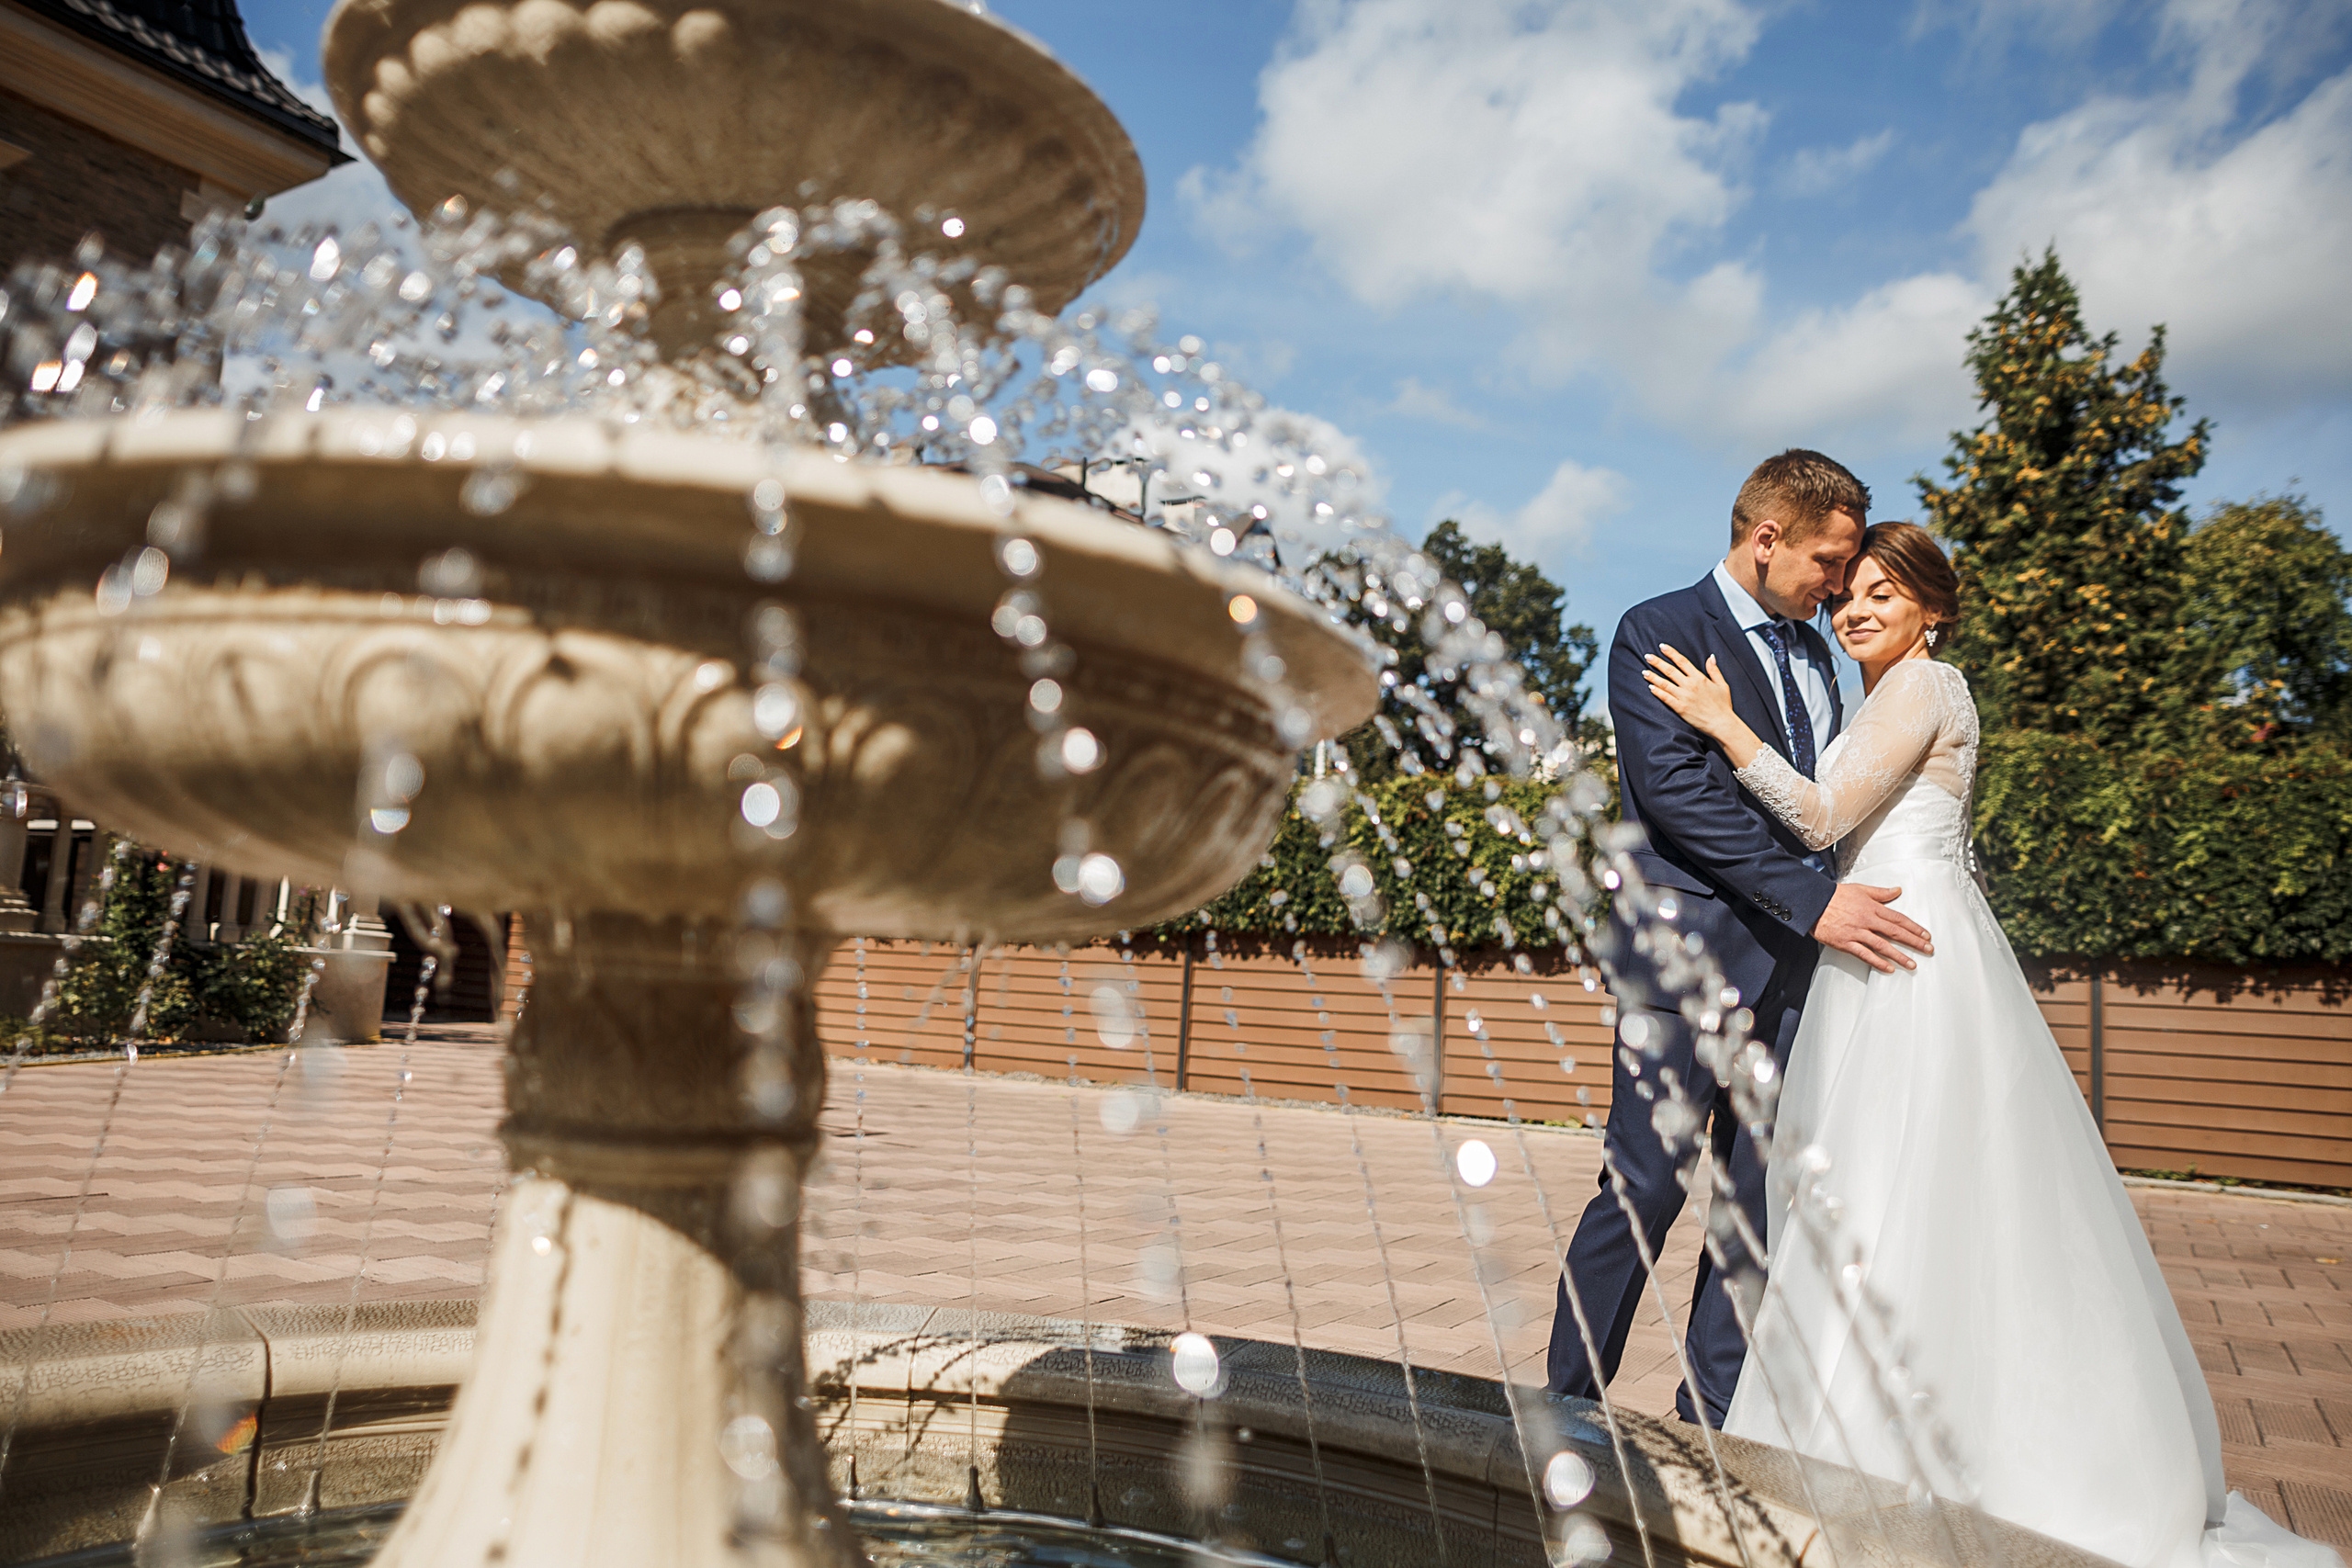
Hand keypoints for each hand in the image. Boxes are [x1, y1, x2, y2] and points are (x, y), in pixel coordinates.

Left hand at [1644, 644, 1739, 740]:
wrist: (1722, 723)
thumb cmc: (1723, 705)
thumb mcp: (1722, 685)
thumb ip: (1714, 670)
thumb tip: (1710, 656)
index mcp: (1699, 678)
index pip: (1682, 661)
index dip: (1671, 653)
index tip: (1662, 647)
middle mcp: (1690, 685)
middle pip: (1670, 670)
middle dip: (1657, 662)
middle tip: (1647, 656)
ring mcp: (1684, 697)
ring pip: (1665, 684)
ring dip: (1653, 677)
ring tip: (1644, 672)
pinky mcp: (1680, 708)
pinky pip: (1666, 698)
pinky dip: (1657, 692)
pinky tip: (1650, 687)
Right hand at [1813, 881, 1932, 972]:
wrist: (1812, 902)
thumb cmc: (1834, 895)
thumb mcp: (1860, 889)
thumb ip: (1880, 892)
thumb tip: (1897, 890)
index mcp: (1872, 907)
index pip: (1898, 919)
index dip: (1914, 927)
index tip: (1925, 935)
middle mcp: (1867, 920)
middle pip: (1895, 932)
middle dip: (1914, 942)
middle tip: (1928, 949)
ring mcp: (1856, 932)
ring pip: (1883, 946)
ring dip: (1899, 956)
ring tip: (1912, 964)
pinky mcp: (1845, 942)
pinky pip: (1864, 954)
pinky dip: (1877, 962)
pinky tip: (1888, 968)